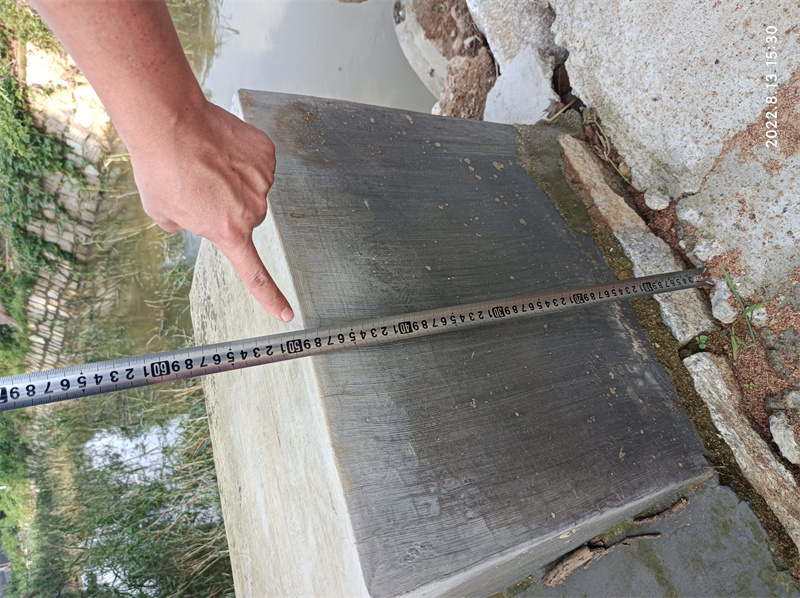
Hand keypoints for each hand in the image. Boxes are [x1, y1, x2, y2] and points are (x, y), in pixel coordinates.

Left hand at [129, 99, 293, 321]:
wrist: (169, 122)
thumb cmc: (161, 168)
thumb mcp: (161, 212)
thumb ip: (184, 225)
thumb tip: (192, 217)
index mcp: (228, 232)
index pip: (253, 274)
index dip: (270, 297)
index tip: (286, 314)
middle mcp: (252, 211)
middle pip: (246, 216)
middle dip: (226, 205)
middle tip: (199, 184)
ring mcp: (263, 180)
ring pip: (252, 187)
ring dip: (233, 178)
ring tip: (206, 161)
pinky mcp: (266, 153)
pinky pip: (258, 161)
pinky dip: (241, 156)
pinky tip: (220, 146)